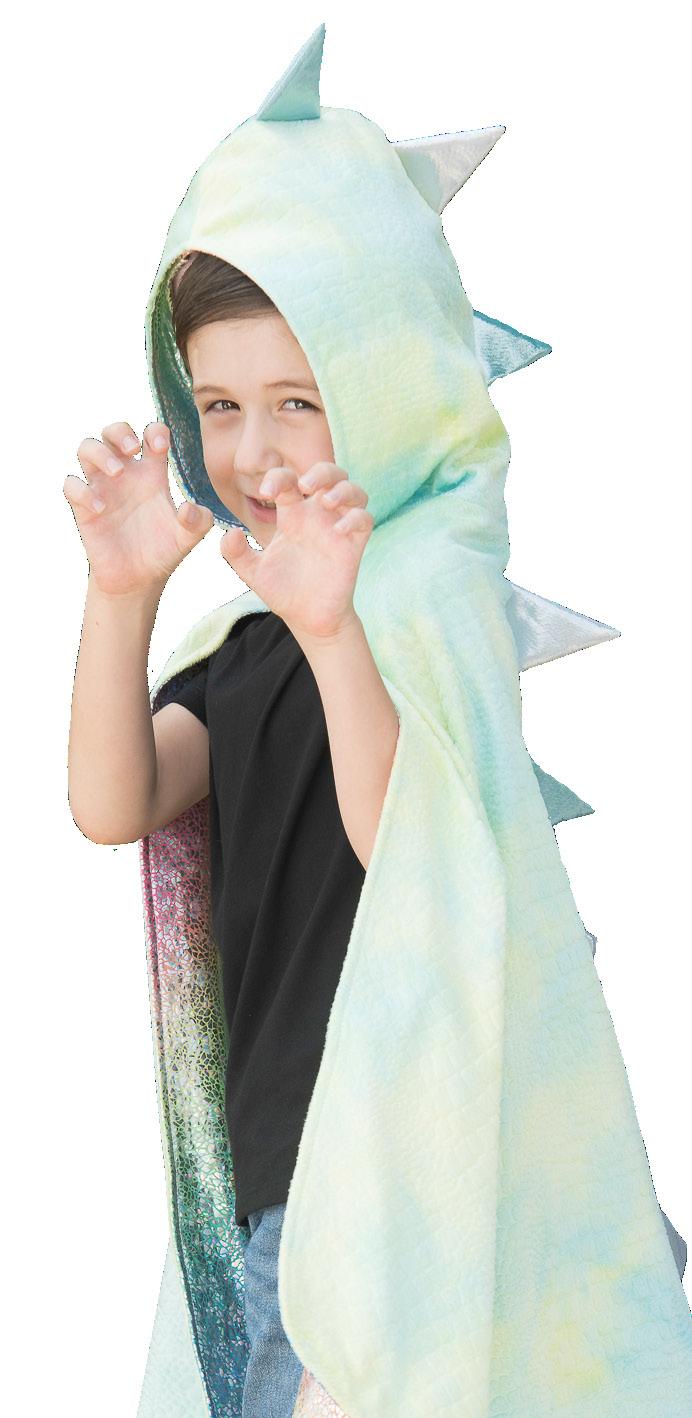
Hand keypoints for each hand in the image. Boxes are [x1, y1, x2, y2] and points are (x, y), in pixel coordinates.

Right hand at [64, 420, 214, 598]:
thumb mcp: (188, 537)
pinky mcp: (84, 508)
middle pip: (112, 431)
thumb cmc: (163, 550)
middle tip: (133, 448)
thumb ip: (198, 521)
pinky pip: (71, 485)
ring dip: (100, 454)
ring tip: (117, 473)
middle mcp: (125, 475)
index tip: (161, 446)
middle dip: (120, 431)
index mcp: (151, 473)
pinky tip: (101, 508)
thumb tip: (188, 507)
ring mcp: (102, 488)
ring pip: (86, 448)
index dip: (154, 431)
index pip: (150, 434)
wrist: (138, 580)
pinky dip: (82, 491)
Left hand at [219, 462, 373, 640]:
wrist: (308, 618)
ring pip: (353, 491)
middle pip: (329, 474)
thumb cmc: (283, 591)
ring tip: (325, 501)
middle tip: (304, 486)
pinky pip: (365, 519)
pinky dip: (355, 517)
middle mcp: (318, 517)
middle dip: (320, 471)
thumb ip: (236, 554)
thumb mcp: (252, 573)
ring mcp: (338, 529)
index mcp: (293, 516)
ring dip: (342, 488)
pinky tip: (339, 530)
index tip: (265, 493)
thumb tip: (230, 533)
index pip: (289, 480)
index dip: (278, 476)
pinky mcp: (354, 545)